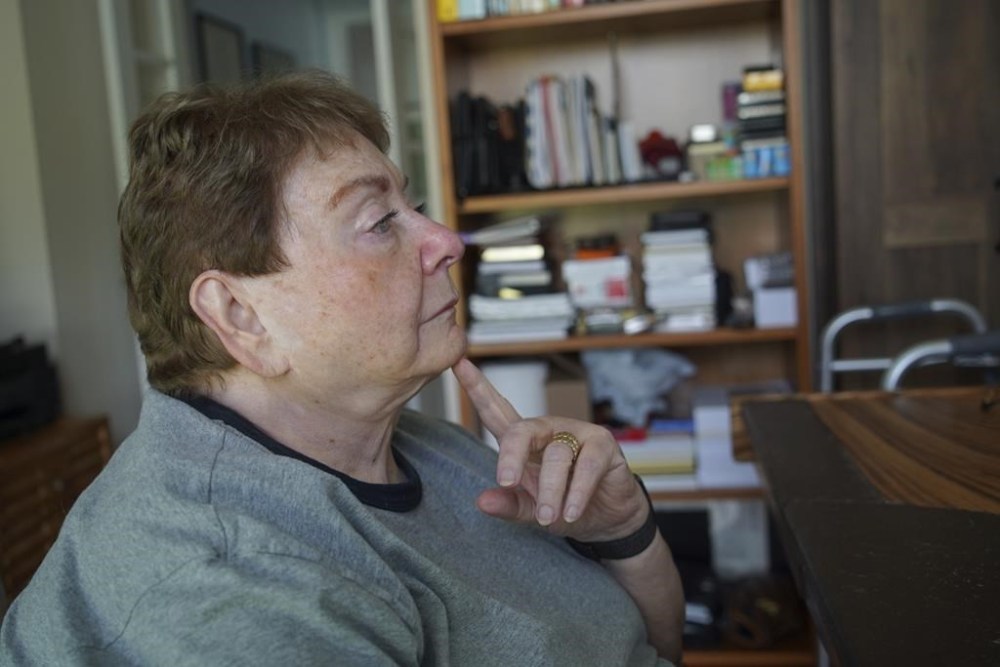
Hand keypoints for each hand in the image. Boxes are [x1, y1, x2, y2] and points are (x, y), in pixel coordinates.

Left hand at [452, 358, 647, 542]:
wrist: (607, 519)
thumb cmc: (564, 508)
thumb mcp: (531, 511)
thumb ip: (509, 506)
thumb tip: (482, 501)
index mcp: (525, 442)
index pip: (497, 411)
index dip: (478, 388)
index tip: (458, 363)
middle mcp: (548, 431)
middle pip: (522, 430)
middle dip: (511, 455)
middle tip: (507, 481)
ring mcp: (576, 433)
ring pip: (555, 455)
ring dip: (550, 491)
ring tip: (547, 517)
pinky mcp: (602, 444)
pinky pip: (586, 465)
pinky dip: (576, 492)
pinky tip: (570, 512)